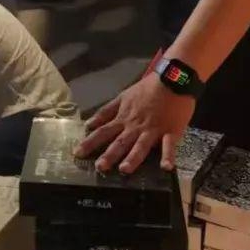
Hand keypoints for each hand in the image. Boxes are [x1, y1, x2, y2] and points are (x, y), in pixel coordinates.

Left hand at [76, 70, 195, 173]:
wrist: (172, 79)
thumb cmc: (147, 89)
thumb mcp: (123, 97)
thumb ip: (106, 112)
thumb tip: (89, 124)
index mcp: (124, 118)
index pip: (103, 132)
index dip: (90, 142)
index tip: (78, 154)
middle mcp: (135, 126)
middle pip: (120, 142)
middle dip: (109, 154)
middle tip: (99, 167)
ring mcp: (153, 129)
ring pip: (141, 145)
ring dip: (133, 157)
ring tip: (124, 169)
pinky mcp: (171, 131)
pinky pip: (169, 145)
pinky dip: (168, 156)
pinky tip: (166, 167)